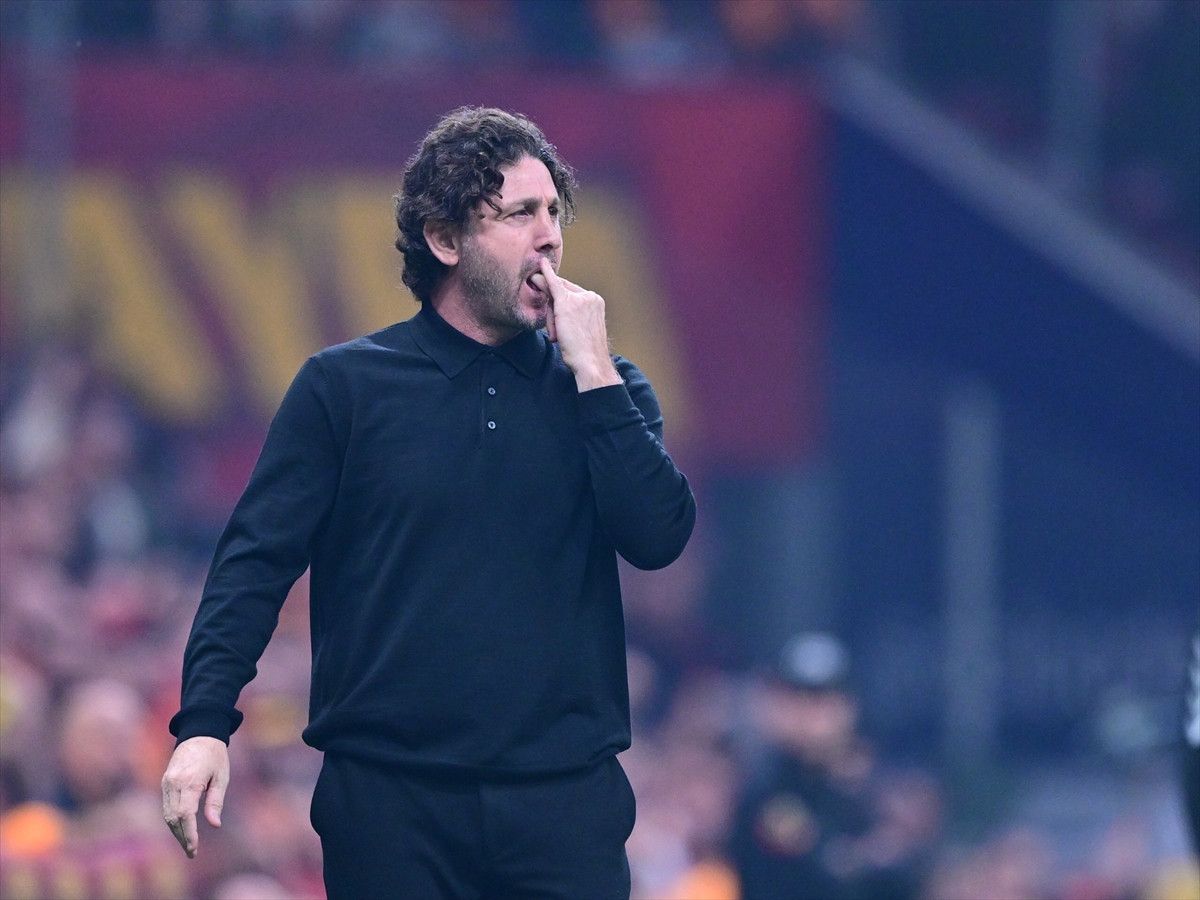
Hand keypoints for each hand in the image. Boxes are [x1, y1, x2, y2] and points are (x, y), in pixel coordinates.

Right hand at [161, 736, 228, 857]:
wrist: (199, 733)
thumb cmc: (215, 755)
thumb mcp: (222, 777)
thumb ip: (216, 802)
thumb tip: (215, 825)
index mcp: (190, 781)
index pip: (185, 814)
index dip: (189, 834)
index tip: (194, 848)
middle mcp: (174, 783)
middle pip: (173, 818)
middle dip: (182, 837)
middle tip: (192, 852)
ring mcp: (166, 782)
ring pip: (167, 814)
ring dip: (176, 831)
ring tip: (188, 845)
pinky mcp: (164, 782)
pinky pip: (166, 806)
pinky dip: (173, 820)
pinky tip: (182, 829)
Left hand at [533, 258, 620, 391]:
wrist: (590, 362)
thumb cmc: (585, 353)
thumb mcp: (580, 329)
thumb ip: (573, 316)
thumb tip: (556, 307)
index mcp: (596, 302)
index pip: (573, 294)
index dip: (560, 302)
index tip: (553, 306)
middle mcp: (590, 296)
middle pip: (563, 292)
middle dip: (554, 309)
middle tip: (558, 332)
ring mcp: (580, 298)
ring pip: (555, 296)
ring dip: (552, 317)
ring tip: (559, 336)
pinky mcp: (566, 303)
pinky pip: (553, 285)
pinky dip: (546, 273)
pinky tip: (541, 265)